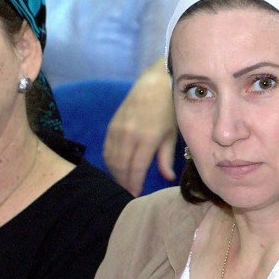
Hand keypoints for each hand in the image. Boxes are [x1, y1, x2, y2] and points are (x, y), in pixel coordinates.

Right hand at [103, 59, 177, 195]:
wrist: (154, 83)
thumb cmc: (168, 109)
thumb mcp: (172, 133)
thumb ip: (166, 157)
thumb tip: (168, 177)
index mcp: (147, 138)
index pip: (135, 168)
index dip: (134, 183)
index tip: (135, 194)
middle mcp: (129, 134)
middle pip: (121, 166)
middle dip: (123, 181)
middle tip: (128, 192)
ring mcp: (119, 128)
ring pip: (111, 158)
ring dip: (115, 173)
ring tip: (123, 182)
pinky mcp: (112, 124)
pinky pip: (107, 148)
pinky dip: (109, 160)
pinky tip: (116, 167)